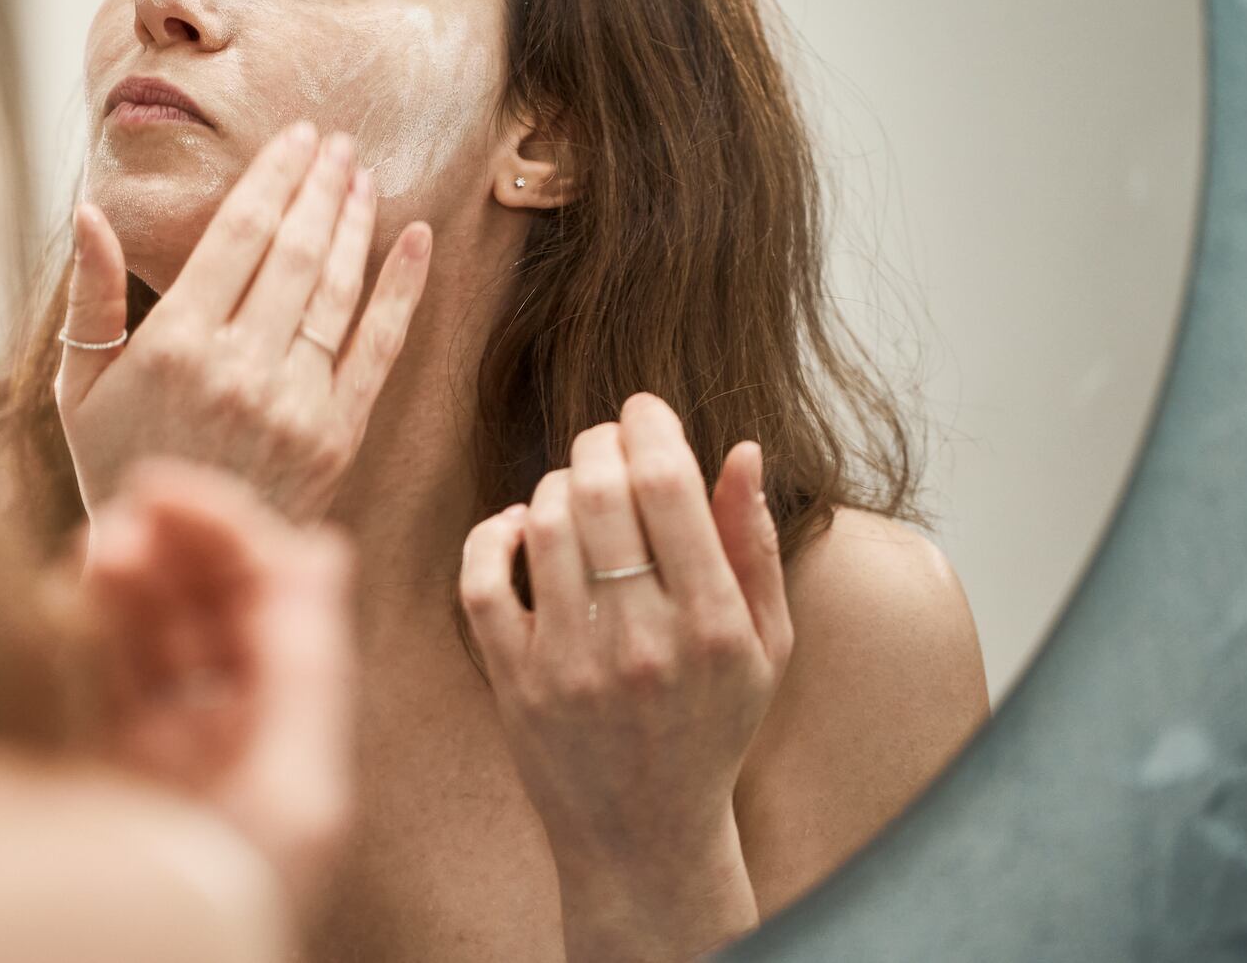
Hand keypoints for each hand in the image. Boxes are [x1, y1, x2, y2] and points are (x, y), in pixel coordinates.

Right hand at [57, 121, 431, 521]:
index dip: (273, 177)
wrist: (178, 561)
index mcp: (173, 347)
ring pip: (336, 289)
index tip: (296, 138)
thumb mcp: (80, 388)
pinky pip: (378, 347)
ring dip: (355, 222)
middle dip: (320, 185)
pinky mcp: (335, 434)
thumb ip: (91, 299)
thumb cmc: (119, 465)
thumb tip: (88, 210)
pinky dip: (402, 289)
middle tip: (338, 141)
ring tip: (364, 175)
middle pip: (294, 251)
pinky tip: (417, 239)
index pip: (237, 236)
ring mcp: (293, 402)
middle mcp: (238, 368)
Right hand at [75, 458, 357, 919]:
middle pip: (191, 608)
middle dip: (165, 551)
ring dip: (114, 581)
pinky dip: (54, 630)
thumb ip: (306, 665)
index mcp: (275, 734)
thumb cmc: (230, 905)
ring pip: (124, 633)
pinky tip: (51, 605)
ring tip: (96, 554)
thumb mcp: (293, 791)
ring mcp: (132, 753)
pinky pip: (57, 679)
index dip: (223, 533)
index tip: (163, 490)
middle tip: (126, 522)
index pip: (260, 603)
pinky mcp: (62, 774)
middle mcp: (207, 735)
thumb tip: (323, 545)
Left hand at [458, 393, 792, 960]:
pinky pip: (482, 578)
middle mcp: (642, 643)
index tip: (643, 410)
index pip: (667, 485)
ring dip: (555, 484)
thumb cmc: (711, 727)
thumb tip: (742, 449)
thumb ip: (754, 545)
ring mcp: (570, 664)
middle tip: (605, 439)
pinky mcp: (513, 682)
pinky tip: (520, 527)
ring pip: (544, 523)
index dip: (648, 425)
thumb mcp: (764, 645)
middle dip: (599, 441)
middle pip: (600, 491)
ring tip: (574, 490)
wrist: (645, 835)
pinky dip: (494, 534)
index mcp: (713, 626)